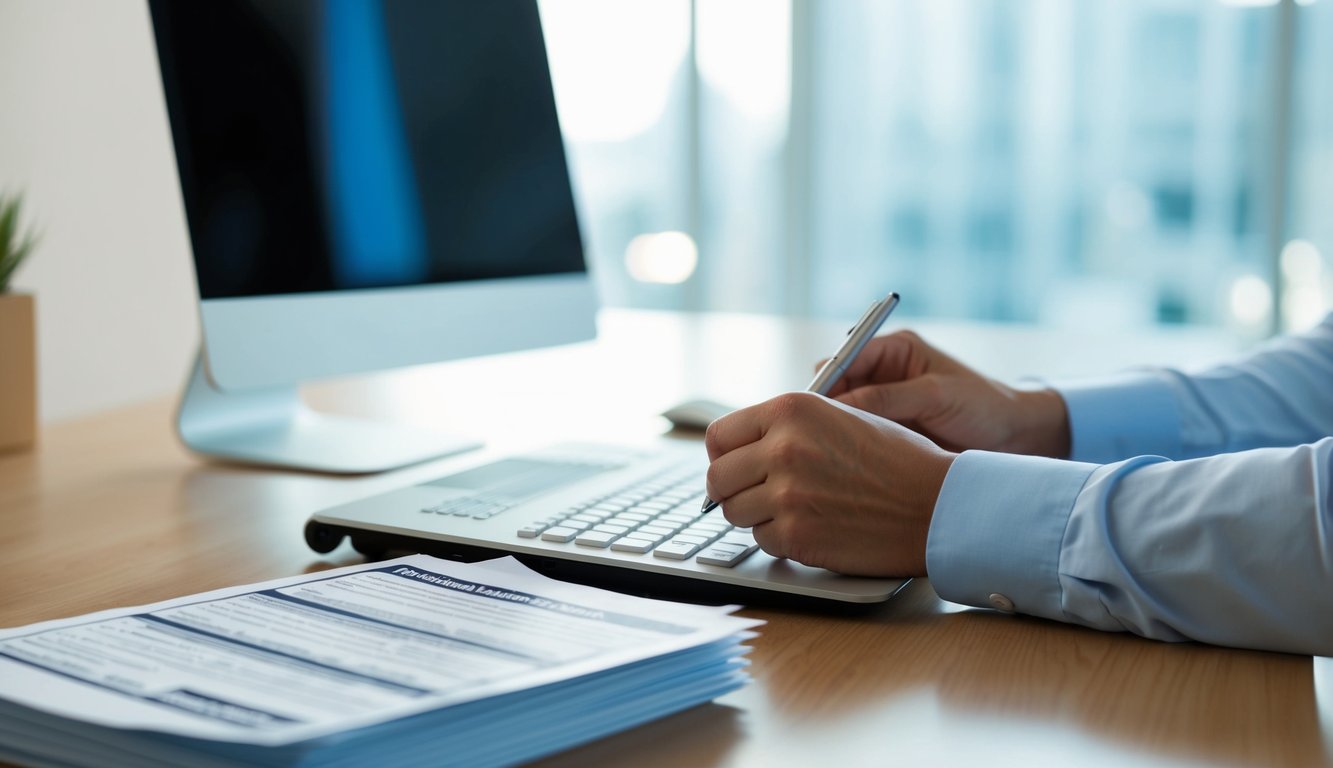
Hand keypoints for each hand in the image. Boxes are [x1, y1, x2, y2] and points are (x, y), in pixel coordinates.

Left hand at [703, 392, 955, 576]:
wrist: (937, 503)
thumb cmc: (896, 460)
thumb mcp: (837, 417)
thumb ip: (785, 428)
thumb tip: (734, 450)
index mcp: (791, 409)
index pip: (719, 435)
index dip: (725, 454)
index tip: (734, 466)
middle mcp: (783, 447)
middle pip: (719, 477)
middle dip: (734, 489)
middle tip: (759, 495)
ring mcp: (787, 494)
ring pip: (735, 512)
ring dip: (758, 516)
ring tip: (796, 509)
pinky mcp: (796, 534)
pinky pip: (762, 540)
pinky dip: (782, 539)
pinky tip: (814, 527)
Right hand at [824, 330, 1070, 457]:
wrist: (1015, 439)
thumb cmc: (983, 406)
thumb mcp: (935, 395)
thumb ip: (887, 397)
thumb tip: (838, 406)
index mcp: (893, 351)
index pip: (842, 359)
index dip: (825, 383)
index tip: (815, 411)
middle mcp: (882, 375)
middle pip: (833, 388)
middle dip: (824, 410)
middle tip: (818, 437)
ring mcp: (882, 406)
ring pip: (840, 417)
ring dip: (835, 433)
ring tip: (832, 454)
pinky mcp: (886, 433)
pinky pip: (855, 438)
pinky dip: (848, 449)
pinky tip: (847, 464)